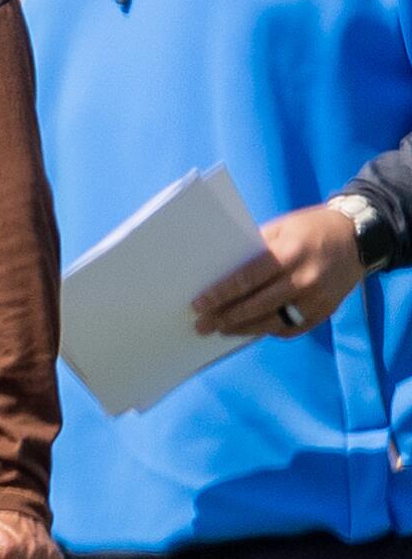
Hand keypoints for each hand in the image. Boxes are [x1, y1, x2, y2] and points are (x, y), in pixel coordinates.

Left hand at [193, 205, 364, 338]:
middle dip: (227, 317)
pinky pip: (295, 328)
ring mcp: (318, 299)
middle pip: (258, 305)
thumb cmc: (311, 228)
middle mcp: (304, 279)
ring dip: (246, 329)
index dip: (221, 294)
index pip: (246, 279)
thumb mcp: (281, 228)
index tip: (199, 305)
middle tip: (203, 325)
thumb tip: (223, 270)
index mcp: (288, 254)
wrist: (359, 237)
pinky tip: (256, 330)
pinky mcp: (327, 310)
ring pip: (275, 322)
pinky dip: (274, 330)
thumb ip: (256, 249)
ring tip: (224, 331)